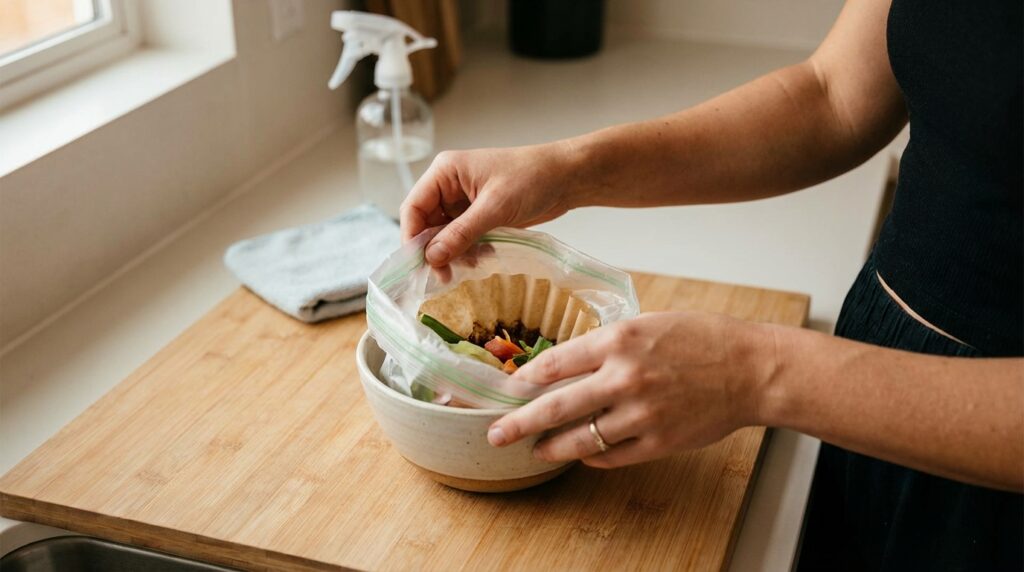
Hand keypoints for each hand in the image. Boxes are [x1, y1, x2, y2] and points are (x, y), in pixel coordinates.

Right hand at [400, 142, 580, 265]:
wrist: (567, 178)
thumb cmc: (532, 179)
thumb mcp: (495, 207)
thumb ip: (461, 233)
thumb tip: (432, 257)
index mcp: (445, 172)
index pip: (413, 207)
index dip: (412, 237)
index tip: (419, 265)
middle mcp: (449, 185)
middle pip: (426, 223)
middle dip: (434, 250)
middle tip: (443, 276)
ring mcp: (464, 200)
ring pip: (444, 234)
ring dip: (453, 252)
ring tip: (469, 266)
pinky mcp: (479, 214)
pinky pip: (463, 237)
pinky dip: (469, 250)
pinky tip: (485, 256)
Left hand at [486, 312, 778, 467]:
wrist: (751, 369)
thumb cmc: (702, 339)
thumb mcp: (649, 323)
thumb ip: (608, 343)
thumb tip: (567, 363)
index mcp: (620, 339)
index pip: (556, 362)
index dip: (527, 378)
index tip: (509, 388)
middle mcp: (625, 376)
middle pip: (557, 406)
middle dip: (520, 423)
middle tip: (496, 434)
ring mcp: (642, 412)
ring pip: (582, 438)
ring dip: (552, 447)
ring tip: (535, 450)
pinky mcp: (659, 441)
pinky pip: (613, 455)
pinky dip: (592, 457)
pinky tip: (581, 454)